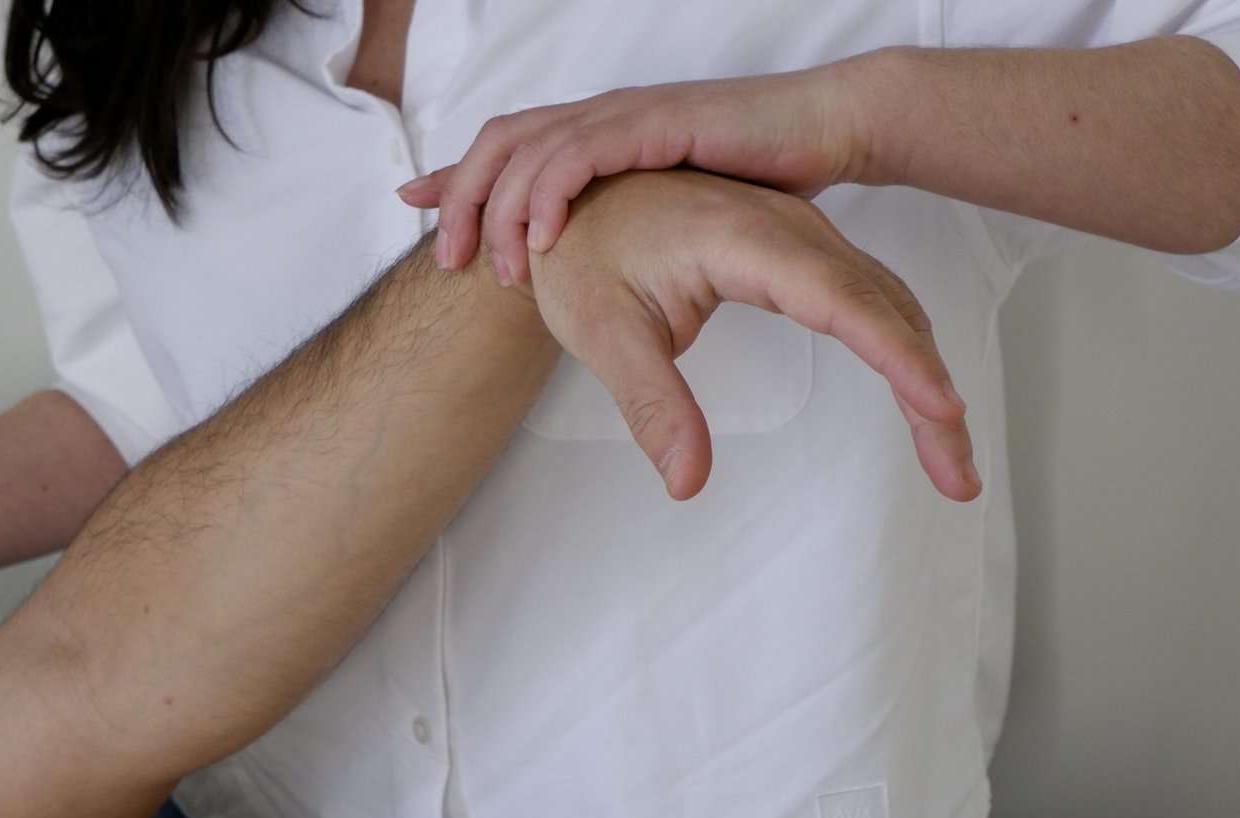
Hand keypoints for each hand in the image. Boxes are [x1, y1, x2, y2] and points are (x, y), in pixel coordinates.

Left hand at [399, 59, 879, 283]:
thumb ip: (635, 234)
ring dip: (502, 209)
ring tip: (494, 267)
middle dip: (461, 198)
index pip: (511, 146)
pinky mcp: (657, 122)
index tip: (415, 205)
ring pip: (532, 147)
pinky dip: (550, 193)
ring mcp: (627, 115)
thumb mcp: (678, 212)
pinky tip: (542, 237)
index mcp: (602, 135)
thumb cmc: (761, 176)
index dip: (458, 174)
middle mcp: (603, 117)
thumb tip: (609, 280)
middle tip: (446, 260)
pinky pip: (584, 153)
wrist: (824, 131)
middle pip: (503, 142)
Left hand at [512, 169, 979, 501]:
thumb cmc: (583, 257)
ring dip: (926, 376)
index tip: (942, 409)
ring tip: (950, 459)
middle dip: (930, 390)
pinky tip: (918, 399)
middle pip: (884, 306)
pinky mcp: (802, 250)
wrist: (574, 200)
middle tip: (959, 478)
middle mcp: (786, 226)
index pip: (841, 299)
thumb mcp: (601, 332)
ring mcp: (801, 234)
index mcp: (740, 236)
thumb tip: (686, 484)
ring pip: (889, 302)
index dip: (896, 356)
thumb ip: (650, 405)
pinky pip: (872, 296)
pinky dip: (903, 348)